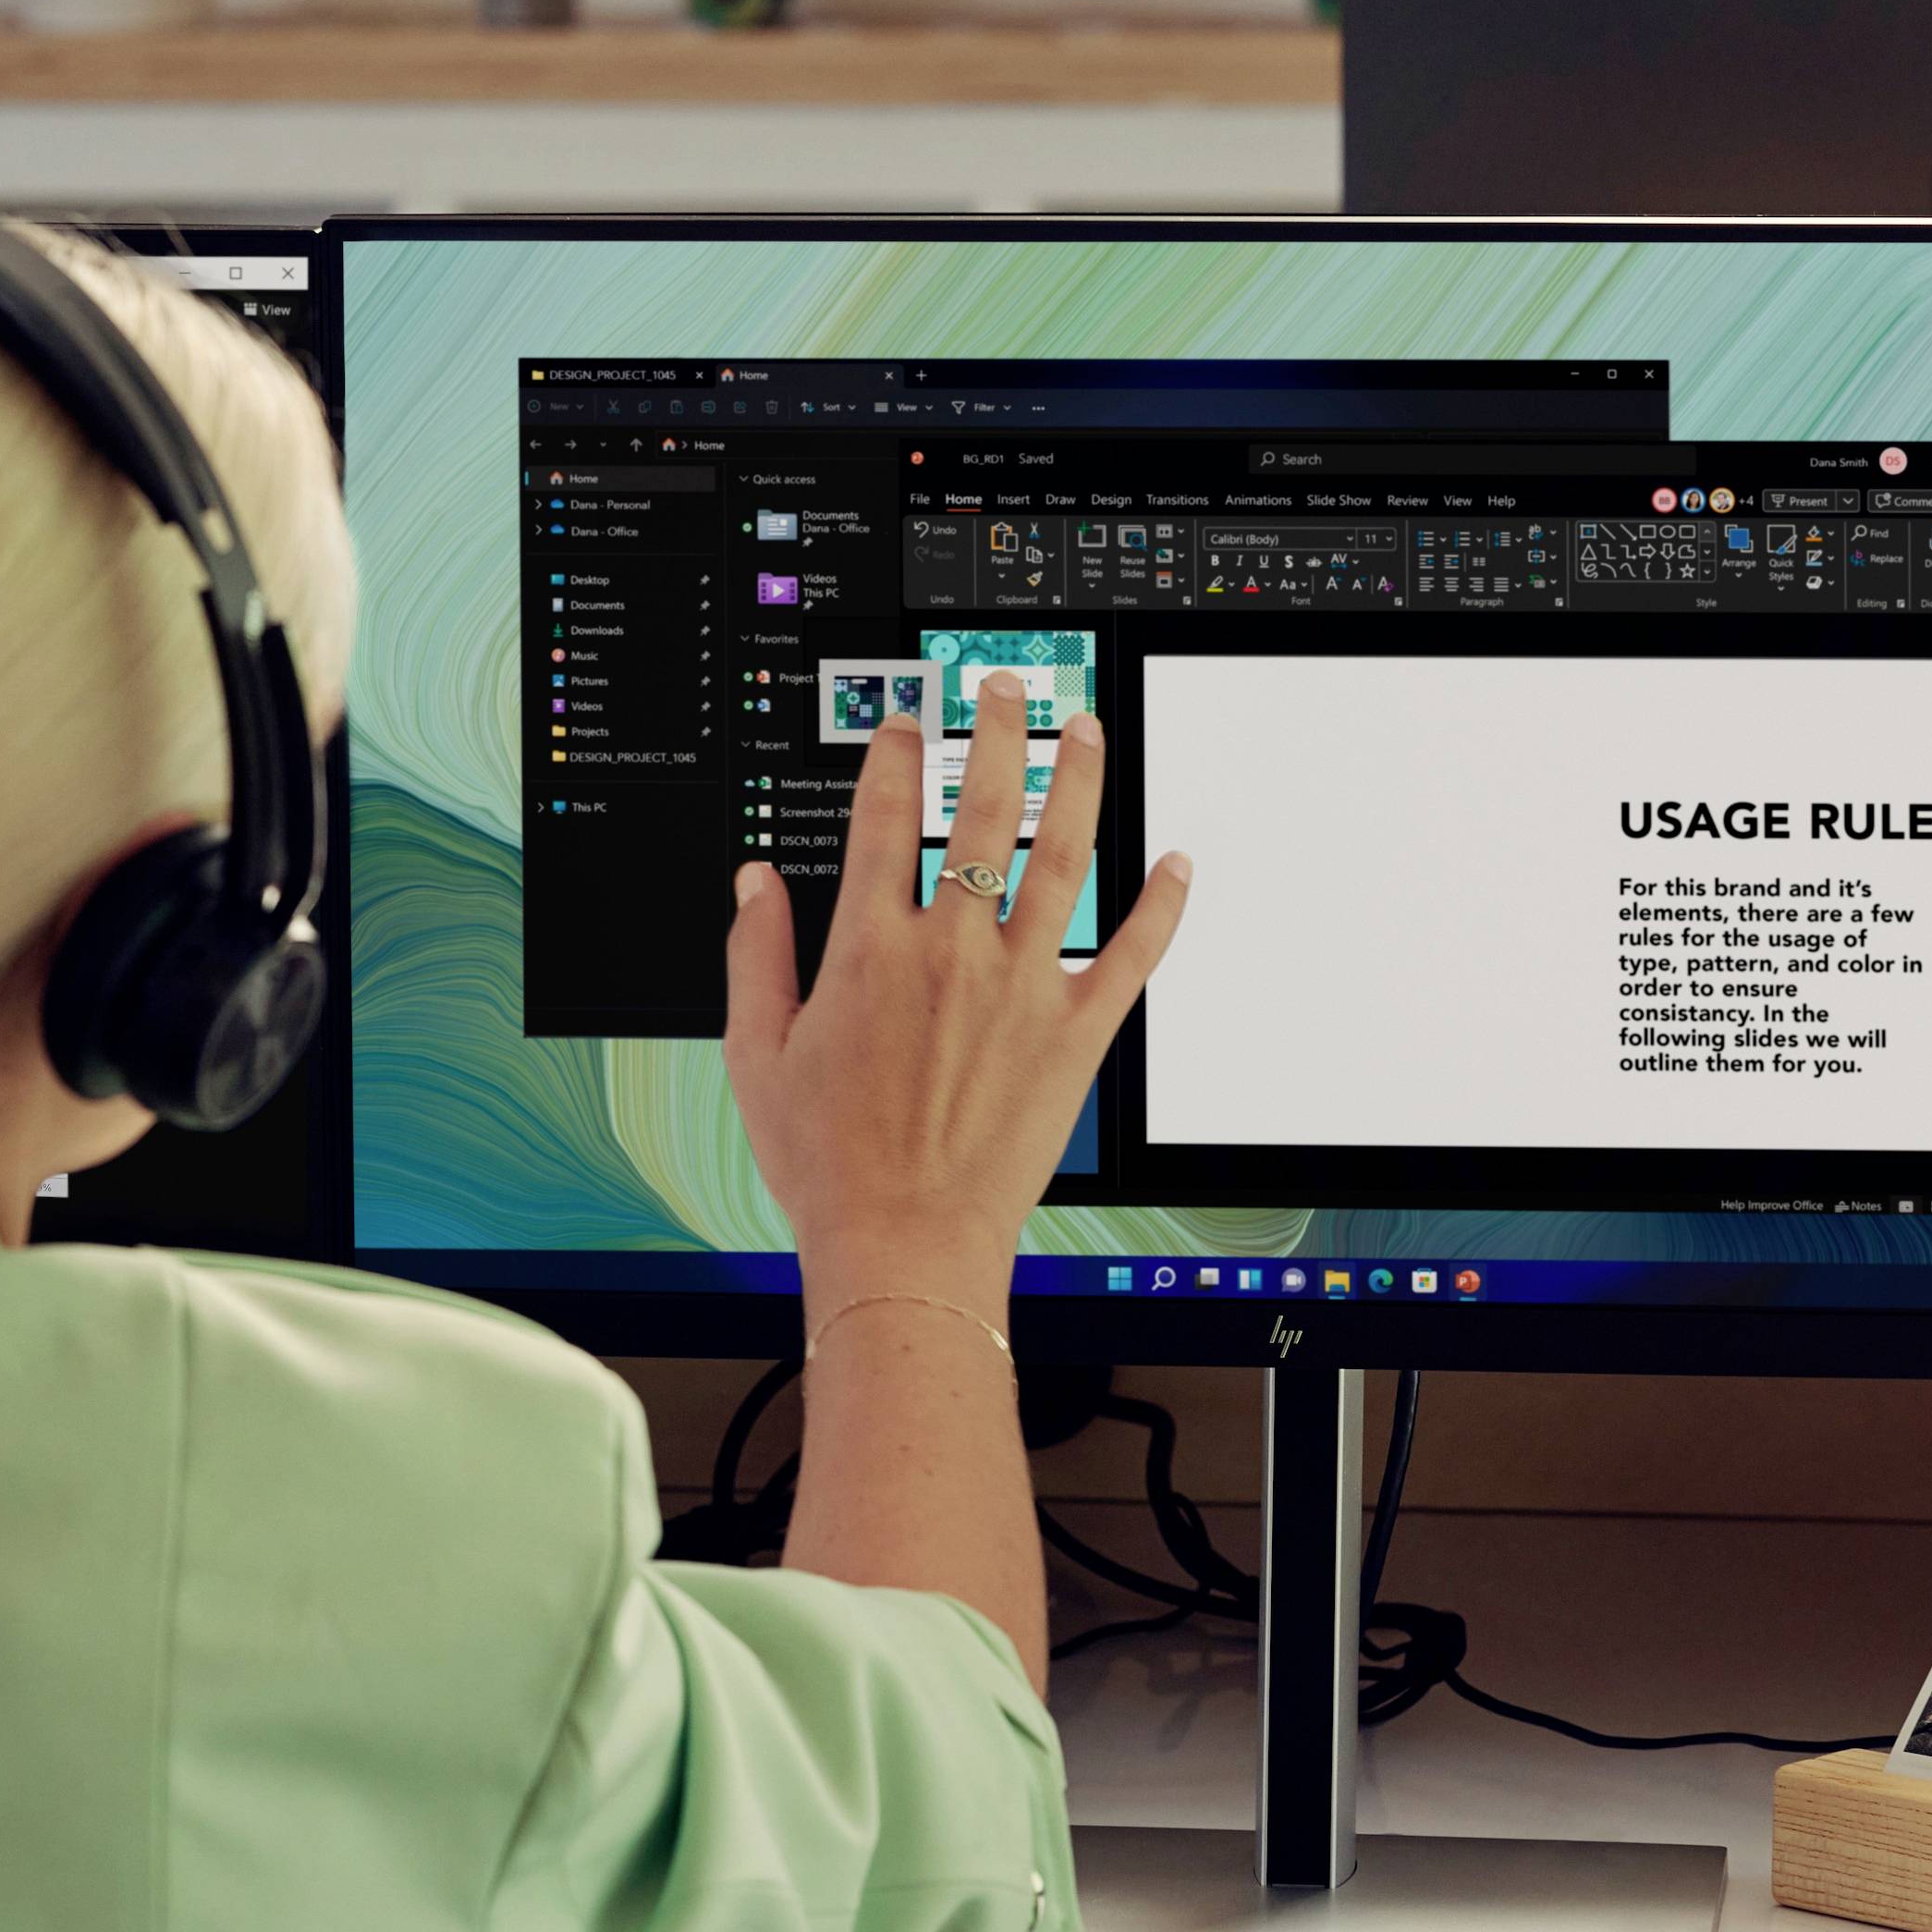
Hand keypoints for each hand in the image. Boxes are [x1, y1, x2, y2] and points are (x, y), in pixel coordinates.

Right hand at [721, 670, 1190, 1319]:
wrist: (903, 1242)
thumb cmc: (828, 1162)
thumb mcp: (758, 1053)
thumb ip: (755, 955)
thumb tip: (753, 882)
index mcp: (870, 948)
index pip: (886, 816)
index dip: (896, 754)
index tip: (906, 724)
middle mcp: (954, 951)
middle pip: (985, 809)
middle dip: (996, 733)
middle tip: (1006, 689)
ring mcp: (1023, 987)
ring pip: (1065, 857)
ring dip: (1080, 782)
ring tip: (1087, 729)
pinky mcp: (1076, 1035)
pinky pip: (1133, 954)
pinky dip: (1163, 905)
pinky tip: (1178, 863)